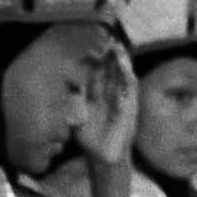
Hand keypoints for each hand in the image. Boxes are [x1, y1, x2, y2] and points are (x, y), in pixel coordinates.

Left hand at [77, 39, 137, 165]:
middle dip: (112, 56)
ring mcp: (123, 101)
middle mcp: (112, 95)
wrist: (101, 156)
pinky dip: (128, 79)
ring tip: (118, 48)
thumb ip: (74, 100)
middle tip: (109, 39)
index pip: (100, 73)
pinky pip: (130, 91)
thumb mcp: (77, 115)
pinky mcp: (130, 109)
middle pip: (113, 71)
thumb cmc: (89, 137)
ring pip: (123, 77)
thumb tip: (67, 87)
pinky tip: (125, 68)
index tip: (95, 46)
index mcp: (100, 95)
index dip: (98, 60)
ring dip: (122, 63)